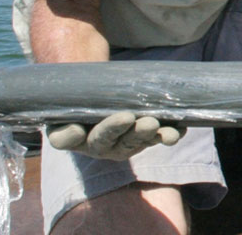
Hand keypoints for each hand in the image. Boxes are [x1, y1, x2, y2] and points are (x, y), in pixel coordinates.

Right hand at [46, 111, 184, 160]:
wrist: (90, 95)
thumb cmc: (73, 103)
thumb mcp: (60, 111)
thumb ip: (63, 124)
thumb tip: (75, 132)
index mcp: (75, 139)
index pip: (80, 138)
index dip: (93, 132)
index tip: (104, 123)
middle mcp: (100, 146)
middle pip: (117, 141)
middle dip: (133, 132)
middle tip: (147, 123)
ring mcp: (123, 143)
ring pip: (140, 141)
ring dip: (156, 136)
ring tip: (170, 132)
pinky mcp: (142, 139)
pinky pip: (157, 137)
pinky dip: (170, 133)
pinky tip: (181, 128)